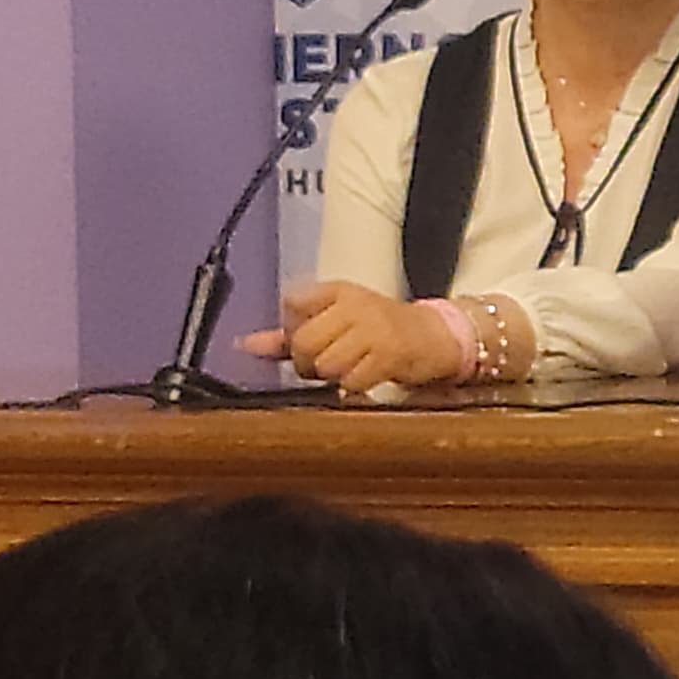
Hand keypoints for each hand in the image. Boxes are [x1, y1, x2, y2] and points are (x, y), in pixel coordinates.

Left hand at [234, 283, 462, 391]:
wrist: (435, 336)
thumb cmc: (379, 330)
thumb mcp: (336, 322)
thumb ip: (289, 335)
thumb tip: (243, 345)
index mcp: (338, 290)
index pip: (292, 304)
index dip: (291, 331)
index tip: (307, 339)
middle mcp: (355, 303)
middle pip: (304, 340)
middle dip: (306, 362)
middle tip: (321, 366)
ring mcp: (374, 327)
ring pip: (326, 362)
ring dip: (330, 377)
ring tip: (344, 372)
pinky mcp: (390, 352)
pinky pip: (352, 380)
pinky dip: (352, 388)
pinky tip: (362, 381)